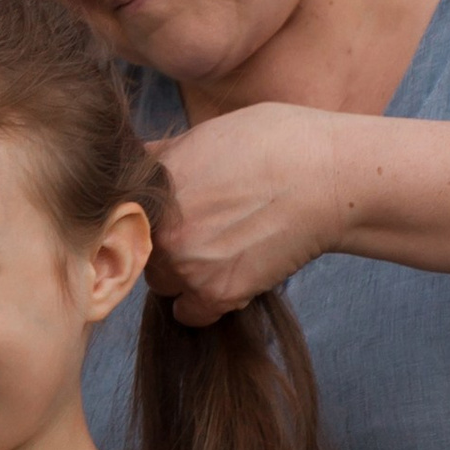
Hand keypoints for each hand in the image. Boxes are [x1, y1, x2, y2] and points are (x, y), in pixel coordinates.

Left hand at [148, 106, 348, 324]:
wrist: (328, 176)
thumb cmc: (273, 143)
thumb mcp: (202, 135)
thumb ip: (159, 158)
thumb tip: (129, 162)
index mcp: (148, 189)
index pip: (121, 218)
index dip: (143, 218)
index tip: (165, 216)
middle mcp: (157, 229)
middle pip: (138, 252)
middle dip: (161, 245)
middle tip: (200, 230)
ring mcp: (184, 265)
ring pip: (162, 283)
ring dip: (181, 274)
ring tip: (219, 250)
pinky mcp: (215, 294)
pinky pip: (190, 314)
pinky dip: (202, 304)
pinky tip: (225, 278)